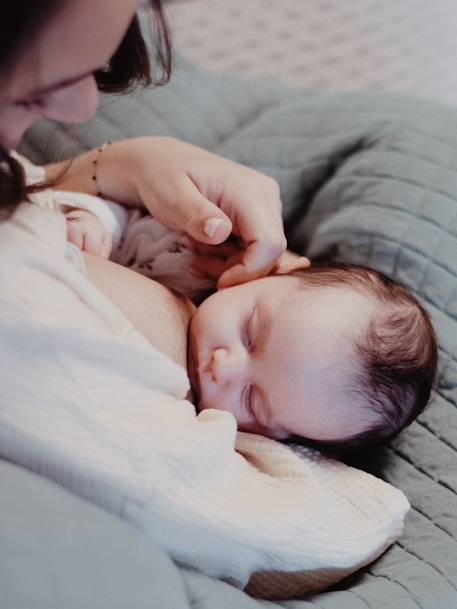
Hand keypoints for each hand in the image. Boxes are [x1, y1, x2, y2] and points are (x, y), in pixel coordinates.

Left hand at [49, 137, 286, 286]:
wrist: (159, 162)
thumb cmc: (160, 177)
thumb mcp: (170, 197)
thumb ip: (195, 214)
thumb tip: (222, 232)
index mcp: (249, 190)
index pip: (269, 244)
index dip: (248, 272)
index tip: (218, 283)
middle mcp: (266, 195)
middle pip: (269, 253)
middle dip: (236, 270)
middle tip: (198, 264)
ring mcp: (265, 204)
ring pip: (263, 254)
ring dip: (231, 265)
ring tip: (198, 253)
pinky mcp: (259, 213)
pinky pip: (255, 248)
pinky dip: (232, 257)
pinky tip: (206, 248)